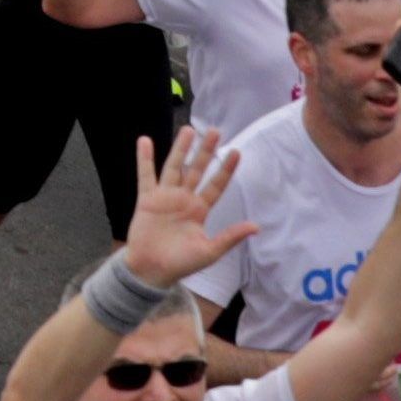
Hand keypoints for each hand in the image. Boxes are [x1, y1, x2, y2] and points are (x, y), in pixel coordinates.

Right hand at [119, 127, 265, 288]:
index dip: (225, 170)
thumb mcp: (210, 251)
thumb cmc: (181, 264)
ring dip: (181, 149)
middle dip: (206, 152)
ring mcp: (165, 197)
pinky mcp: (147, 199)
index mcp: (200, 210)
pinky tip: (145, 141)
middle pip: (196, 170)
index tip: (236, 152)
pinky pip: (146, 176)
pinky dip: (145, 159)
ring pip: (174, 167)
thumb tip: (256, 227)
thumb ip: (230, 236)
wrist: (151, 271)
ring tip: (188, 130)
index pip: (216, 185)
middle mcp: (184, 199)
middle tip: (214, 132)